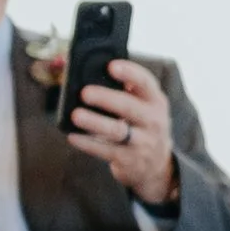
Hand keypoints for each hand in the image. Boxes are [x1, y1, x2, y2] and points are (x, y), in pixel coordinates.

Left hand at [68, 57, 176, 203]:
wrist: (156, 165)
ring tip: (76, 115)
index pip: (145, 83)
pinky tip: (73, 136)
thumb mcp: (145, 107)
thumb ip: (127, 92)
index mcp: (155, 101)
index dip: (129, 73)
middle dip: (106, 98)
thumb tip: (90, 76)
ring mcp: (142, 142)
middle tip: (85, 92)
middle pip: (129, 107)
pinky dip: (88, 143)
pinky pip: (106, 151)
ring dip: (95, 122)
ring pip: (117, 131)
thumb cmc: (142, 125)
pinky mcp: (129, 160)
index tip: (111, 66)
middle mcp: (153, 121)